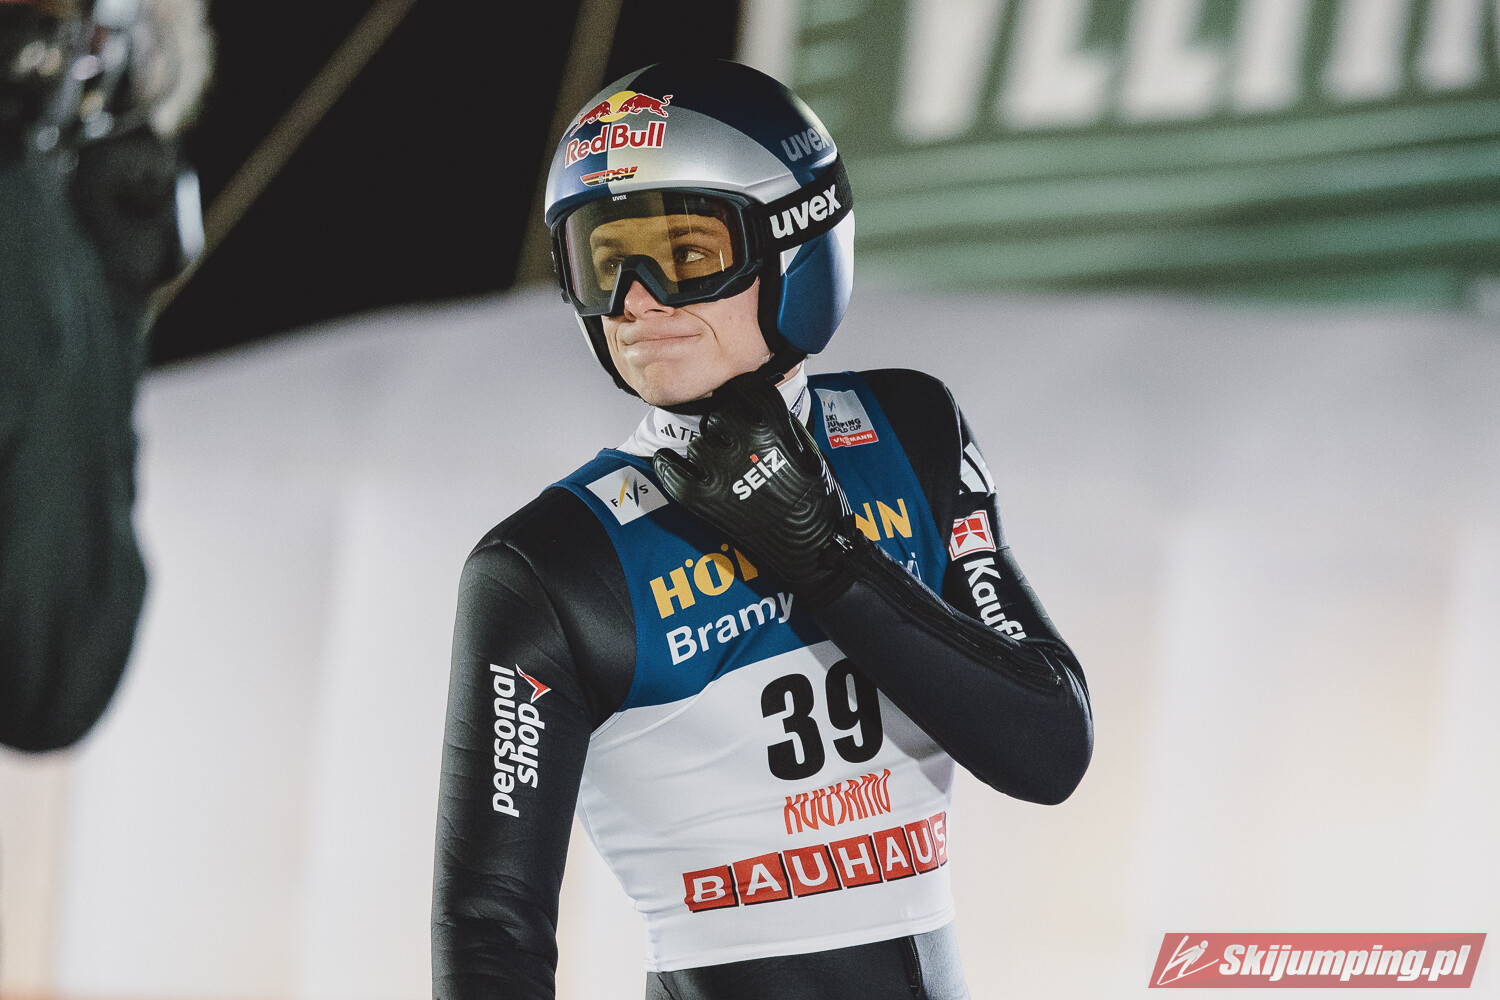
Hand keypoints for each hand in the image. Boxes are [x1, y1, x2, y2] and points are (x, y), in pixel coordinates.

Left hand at [653, 373, 851, 596]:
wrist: (811, 547)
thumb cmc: (815, 502)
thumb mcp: (807, 450)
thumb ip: (779, 425)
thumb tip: (753, 408)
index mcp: (773, 427)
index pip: (747, 389)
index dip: (742, 392)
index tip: (739, 398)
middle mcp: (744, 443)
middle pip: (717, 416)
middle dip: (723, 428)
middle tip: (730, 443)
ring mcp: (720, 471)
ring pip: (696, 443)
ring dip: (704, 450)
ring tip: (713, 464)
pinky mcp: (701, 498)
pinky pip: (672, 471)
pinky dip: (667, 464)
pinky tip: (667, 461)